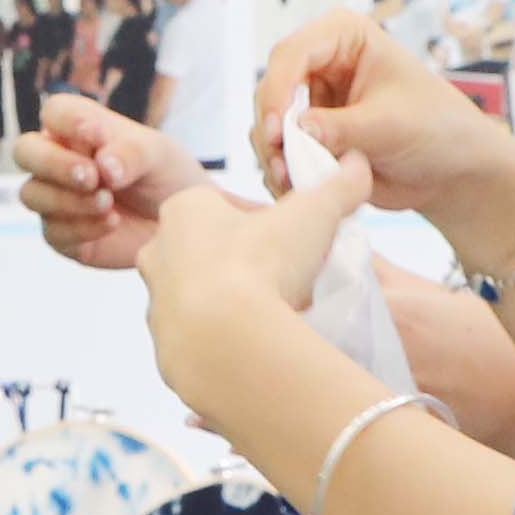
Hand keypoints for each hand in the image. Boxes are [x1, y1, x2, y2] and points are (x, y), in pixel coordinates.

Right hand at [9, 87, 212, 272]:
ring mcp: (58, 199)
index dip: (66, 120)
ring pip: (32, 194)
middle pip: (26, 152)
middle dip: (53, 163)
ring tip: (108, 202)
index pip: (55, 112)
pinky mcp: (64, 235)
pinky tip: (112, 223)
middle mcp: (61, 161)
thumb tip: (103, 167)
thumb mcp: (160, 156)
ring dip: (68, 199)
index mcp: (81, 130)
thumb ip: (133, 153)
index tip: (96, 133)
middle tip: (92, 177)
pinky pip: (53, 231)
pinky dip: (81, 227)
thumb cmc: (167, 178)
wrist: (183, 225)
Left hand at [128, 139, 371, 397]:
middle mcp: (158, 254)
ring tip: (272, 316)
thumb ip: (338, 187)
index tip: (290, 241)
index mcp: (184, 211)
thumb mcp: (314, 213)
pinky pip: (199, 339)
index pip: (222, 207)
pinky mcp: (163, 347)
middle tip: (283, 279)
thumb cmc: (262, 263)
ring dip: (231, 304)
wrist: (227, 340)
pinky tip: (253, 345)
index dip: (261, 223)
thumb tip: (357, 167)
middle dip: (243, 264)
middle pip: (207, 253)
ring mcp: (156, 304)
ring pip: (200, 298)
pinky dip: (223, 341)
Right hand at [250, 4, 514, 238]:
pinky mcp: (309, 133)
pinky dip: (282, 169)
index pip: (293, 53)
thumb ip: (340, 127)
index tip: (275, 130)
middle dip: (271, 129)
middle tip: (279, 166)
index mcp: (344, 36)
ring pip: (268, 122)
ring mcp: (312, 98)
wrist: (449, 170)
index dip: (277, 90)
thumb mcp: (390, 125)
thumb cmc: (435, 129)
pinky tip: (296, 189)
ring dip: (273, 155)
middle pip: (271, 87)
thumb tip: (294, 131)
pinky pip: (279, 150)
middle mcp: (321, 61)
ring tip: (290, 183)